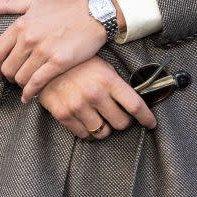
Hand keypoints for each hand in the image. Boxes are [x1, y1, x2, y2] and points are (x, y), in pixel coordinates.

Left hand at [0, 0, 107, 101]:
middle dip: (9, 76)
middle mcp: (29, 38)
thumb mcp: (33, 1)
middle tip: (15, 78)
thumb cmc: (63, 8)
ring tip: (26, 83)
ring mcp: (43, 51)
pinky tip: (28, 97)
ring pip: (21, 78)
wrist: (93, 14)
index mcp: (20, 24)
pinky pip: (36, 83)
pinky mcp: (58, 62)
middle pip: (7, 68)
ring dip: (21, 84)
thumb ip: (6, 4)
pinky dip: (29, 93)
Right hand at [37, 56, 157, 139]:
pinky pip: (84, 135)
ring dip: (105, 128)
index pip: (135, 105)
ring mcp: (78, 106)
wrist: (45, 61)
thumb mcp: (102, 66)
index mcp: (108, 79)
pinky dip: (88, 132)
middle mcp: (95, 94)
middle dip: (123, 121)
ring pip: (103, 133)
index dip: (146, 118)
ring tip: (100, 118)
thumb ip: (116, 85)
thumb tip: (132, 103)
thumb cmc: (78, 64)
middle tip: (118, 116)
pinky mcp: (64, 115)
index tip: (151, 124)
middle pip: (122, 123)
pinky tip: (87, 121)